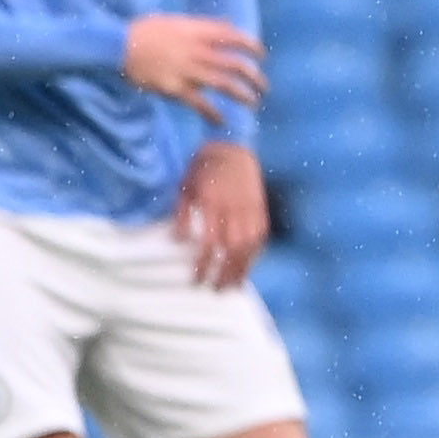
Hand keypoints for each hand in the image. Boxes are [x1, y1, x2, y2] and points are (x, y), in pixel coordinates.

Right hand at [122, 12, 266, 109]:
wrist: (117, 46)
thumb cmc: (145, 31)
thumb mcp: (177, 20)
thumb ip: (205, 24)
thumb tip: (228, 23)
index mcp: (200, 33)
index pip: (236, 38)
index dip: (253, 48)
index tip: (262, 56)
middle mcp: (199, 51)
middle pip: (237, 65)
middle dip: (255, 78)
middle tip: (264, 87)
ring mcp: (188, 71)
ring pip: (225, 85)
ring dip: (243, 96)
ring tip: (253, 104)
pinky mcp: (175, 89)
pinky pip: (200, 104)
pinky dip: (213, 114)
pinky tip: (221, 121)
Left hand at [171, 142, 266, 291]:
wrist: (232, 147)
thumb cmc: (203, 168)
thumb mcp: (184, 188)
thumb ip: (181, 215)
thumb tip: (177, 241)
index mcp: (213, 203)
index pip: (210, 242)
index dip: (203, 263)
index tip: (196, 279)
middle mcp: (234, 209)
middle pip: (233, 248)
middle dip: (225, 272)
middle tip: (215, 289)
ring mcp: (251, 209)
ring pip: (250, 245)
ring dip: (242, 268)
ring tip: (233, 285)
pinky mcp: (260, 208)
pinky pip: (260, 236)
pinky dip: (255, 254)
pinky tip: (247, 265)